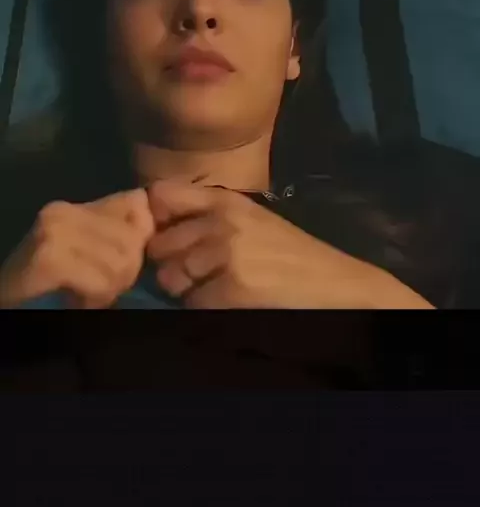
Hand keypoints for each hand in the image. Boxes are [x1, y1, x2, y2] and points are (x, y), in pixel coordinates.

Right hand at [0, 190, 153, 308]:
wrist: (5, 305)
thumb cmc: (49, 286)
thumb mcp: (88, 254)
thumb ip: (118, 236)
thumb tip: (152, 228)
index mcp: (77, 205)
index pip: (137, 202)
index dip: (143, 235)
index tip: (124, 262)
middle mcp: (64, 211)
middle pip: (133, 237)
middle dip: (126, 272)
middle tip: (100, 287)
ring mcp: (54, 232)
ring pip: (121, 261)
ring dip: (110, 288)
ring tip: (87, 294)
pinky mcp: (49, 258)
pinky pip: (100, 281)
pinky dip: (95, 298)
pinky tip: (78, 301)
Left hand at [146, 181, 427, 308]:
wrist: (333, 283)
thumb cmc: (290, 254)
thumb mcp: (251, 220)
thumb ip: (208, 216)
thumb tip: (156, 223)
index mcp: (225, 201)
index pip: (161, 196)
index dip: (153, 218)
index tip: (163, 235)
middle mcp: (221, 221)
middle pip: (160, 245)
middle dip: (170, 264)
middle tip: (196, 275)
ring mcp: (226, 254)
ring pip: (171, 278)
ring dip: (186, 291)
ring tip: (215, 289)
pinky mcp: (232, 288)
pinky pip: (192, 304)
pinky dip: (205, 310)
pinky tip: (229, 303)